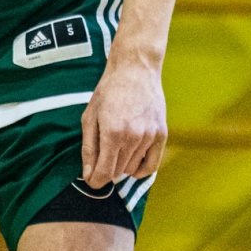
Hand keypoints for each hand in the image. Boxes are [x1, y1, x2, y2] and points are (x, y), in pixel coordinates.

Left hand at [82, 56, 166, 186]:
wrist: (136, 69)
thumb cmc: (109, 91)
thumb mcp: (90, 117)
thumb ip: (88, 148)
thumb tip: (88, 175)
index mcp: (112, 133)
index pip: (104, 173)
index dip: (95, 180)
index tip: (91, 179)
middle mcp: (133, 138)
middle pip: (117, 172)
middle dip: (106, 169)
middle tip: (101, 154)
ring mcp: (149, 136)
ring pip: (132, 169)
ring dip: (121, 165)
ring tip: (117, 146)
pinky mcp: (161, 134)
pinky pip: (152, 165)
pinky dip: (140, 170)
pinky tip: (132, 163)